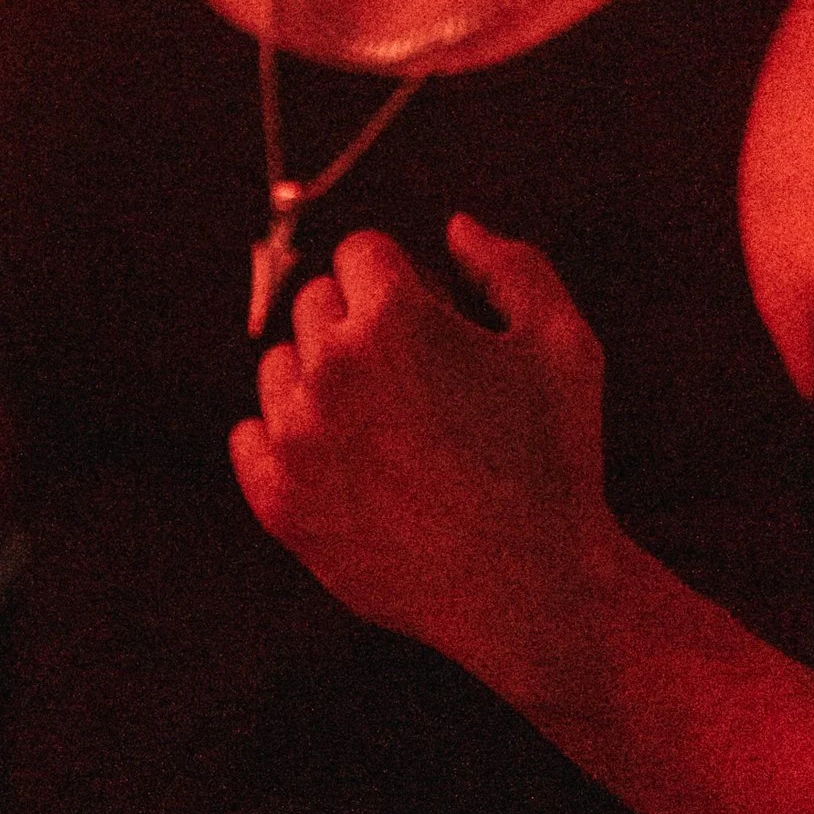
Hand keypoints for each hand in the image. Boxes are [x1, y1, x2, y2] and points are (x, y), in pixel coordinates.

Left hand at [229, 216, 611, 680]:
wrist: (531, 587)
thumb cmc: (556, 458)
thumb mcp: (563, 343)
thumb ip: (511, 266)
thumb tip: (453, 227)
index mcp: (393, 317)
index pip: (362, 252)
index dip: (404, 284)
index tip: (435, 327)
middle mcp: (330, 368)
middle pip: (316, 302)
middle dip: (361, 325)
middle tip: (419, 385)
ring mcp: (297, 438)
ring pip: (279, 367)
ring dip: (321, 380)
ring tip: (388, 430)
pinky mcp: (278, 500)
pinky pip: (250, 435)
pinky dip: (286, 440)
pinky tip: (343, 461)